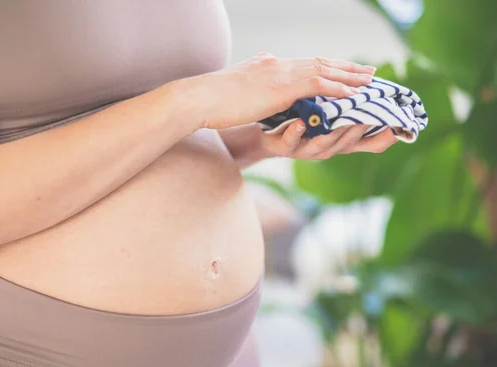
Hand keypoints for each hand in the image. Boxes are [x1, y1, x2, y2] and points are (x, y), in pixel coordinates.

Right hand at [183, 53, 375, 129]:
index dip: (329, 66)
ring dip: (349, 77)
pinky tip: (352, 93)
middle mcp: (278, 65)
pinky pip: (316, 85)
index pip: (306, 63)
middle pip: (321, 63)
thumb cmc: (213, 99)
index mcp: (270, 65)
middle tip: (369, 72)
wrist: (200, 98)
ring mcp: (280, 74)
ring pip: (324, 71)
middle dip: (347, 68)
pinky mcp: (280, 89)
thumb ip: (256, 87)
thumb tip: (264, 91)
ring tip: (369, 82)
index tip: (346, 69)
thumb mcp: (239, 89)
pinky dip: (336, 88)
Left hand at [260, 119, 398, 159]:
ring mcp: (306, 149)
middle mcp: (327, 147)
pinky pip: (292, 141)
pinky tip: (300, 122)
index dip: (384, 139)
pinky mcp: (285, 146)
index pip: (369, 144)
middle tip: (369, 116)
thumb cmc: (304, 124)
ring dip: (333, 133)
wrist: (267, 134)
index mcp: (341, 140)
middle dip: (359, 130)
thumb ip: (352, 107)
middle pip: (348, 142)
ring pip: (323, 144)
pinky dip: (297, 132)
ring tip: (341, 120)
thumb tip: (378, 91)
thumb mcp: (331, 117)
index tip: (400, 129)